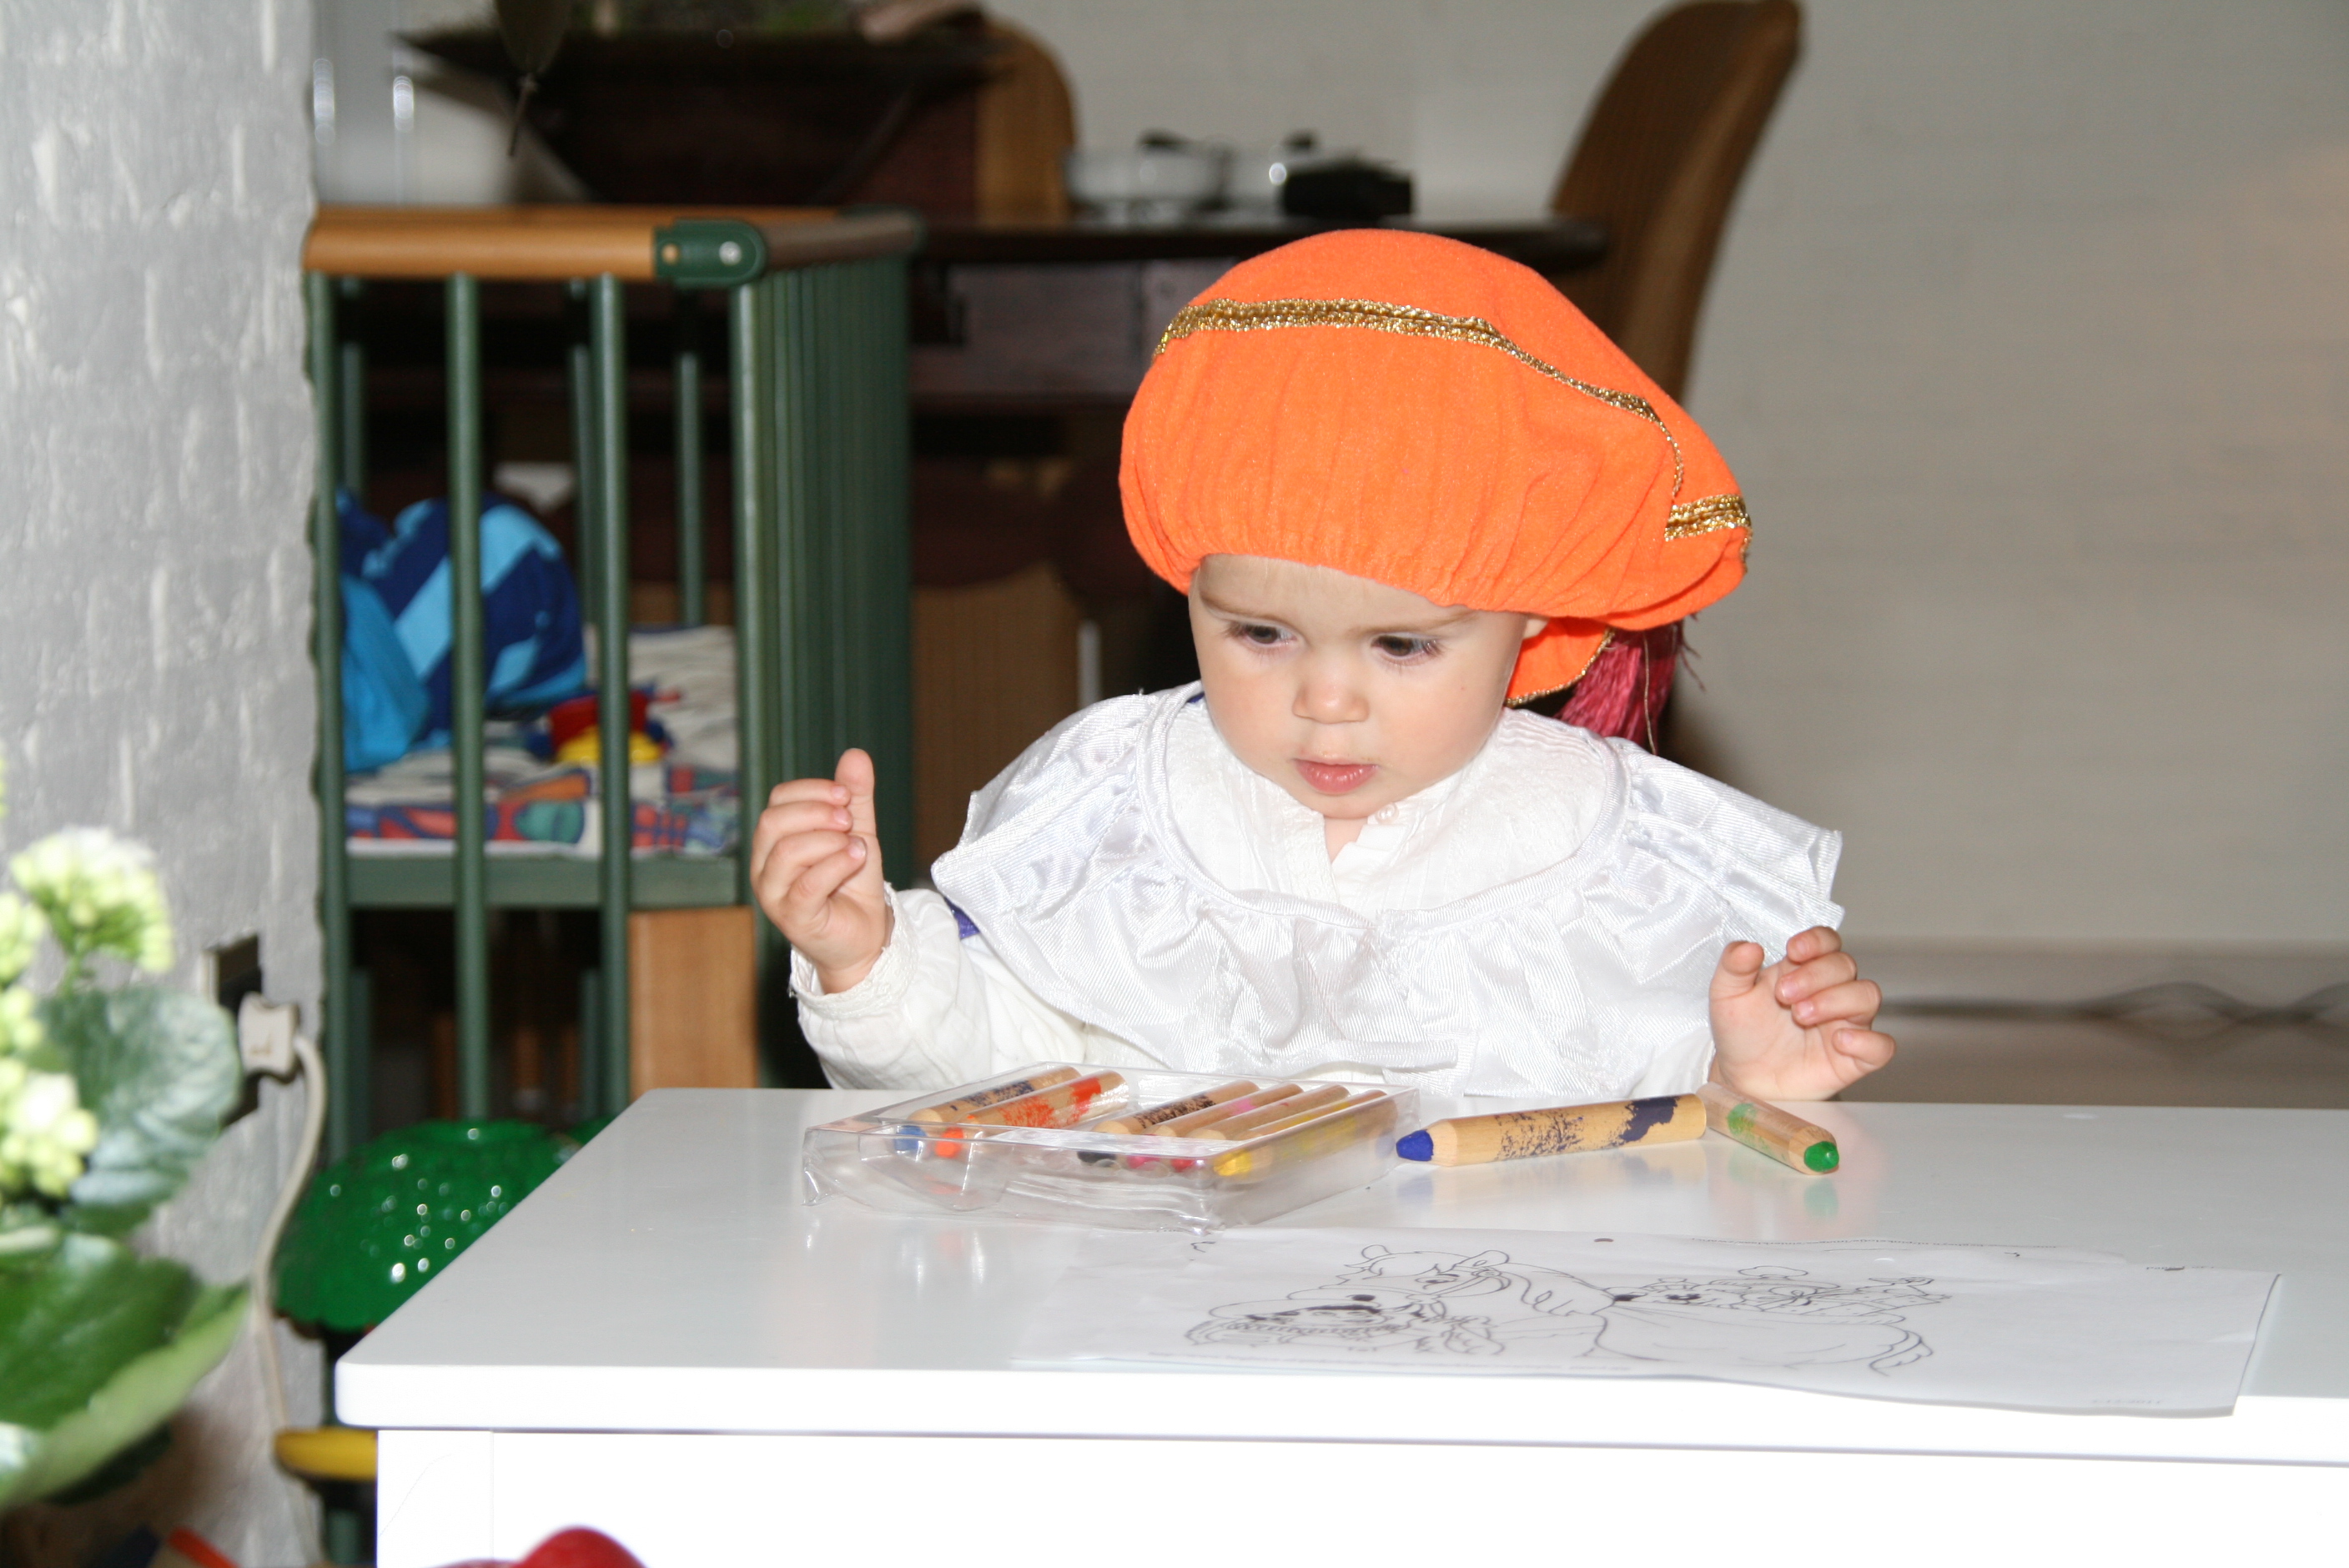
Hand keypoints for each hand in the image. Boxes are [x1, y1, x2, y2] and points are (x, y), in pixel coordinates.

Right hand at [750, 748, 891, 992]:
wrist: (866, 935)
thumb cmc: (853, 885)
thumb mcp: (858, 833)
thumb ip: (855, 798)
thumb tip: (857, 754)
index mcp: (775, 840)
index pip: (777, 800)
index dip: (812, 790)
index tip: (846, 795)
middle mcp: (766, 865)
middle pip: (773, 822)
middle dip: (817, 813)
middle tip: (850, 821)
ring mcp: (774, 894)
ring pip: (787, 852)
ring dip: (830, 841)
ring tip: (858, 848)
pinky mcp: (793, 918)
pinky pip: (807, 885)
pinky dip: (836, 865)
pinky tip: (856, 860)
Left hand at [1706, 926, 1894, 1100]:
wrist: (1744, 1079)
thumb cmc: (1743, 1033)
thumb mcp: (1727, 997)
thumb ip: (1733, 967)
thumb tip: (1749, 947)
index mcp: (1804, 970)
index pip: (1828, 941)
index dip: (1817, 941)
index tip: (1794, 950)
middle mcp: (1832, 991)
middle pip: (1845, 965)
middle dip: (1815, 975)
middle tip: (1784, 995)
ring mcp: (1846, 1023)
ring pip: (1868, 995)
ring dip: (1837, 1000)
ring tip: (1801, 1015)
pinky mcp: (1855, 1058)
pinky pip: (1881, 1046)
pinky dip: (1868, 1041)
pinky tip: (1840, 1041)